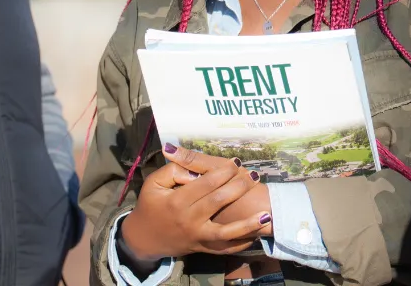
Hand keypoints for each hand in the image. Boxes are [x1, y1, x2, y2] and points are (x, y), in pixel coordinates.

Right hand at [120, 145, 269, 260]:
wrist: (145, 239)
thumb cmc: (150, 206)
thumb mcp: (153, 183)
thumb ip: (173, 171)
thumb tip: (194, 167)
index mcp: (178, 201)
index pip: (206, 182)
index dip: (223, 171)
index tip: (236, 162)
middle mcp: (190, 220)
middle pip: (219, 201)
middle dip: (239, 186)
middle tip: (253, 175)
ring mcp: (198, 236)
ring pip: (227, 232)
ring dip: (247, 224)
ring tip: (266, 213)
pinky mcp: (204, 248)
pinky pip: (225, 248)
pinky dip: (241, 243)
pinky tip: (256, 235)